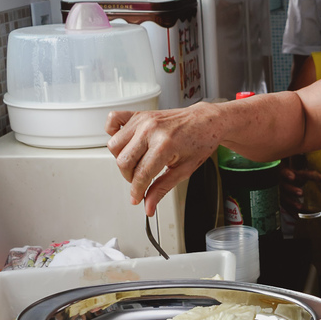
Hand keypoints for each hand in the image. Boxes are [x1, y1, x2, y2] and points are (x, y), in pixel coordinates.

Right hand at [106, 104, 221, 215]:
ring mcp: (143, 120)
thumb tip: (148, 206)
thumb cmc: (200, 142)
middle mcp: (150, 130)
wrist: (207, 122)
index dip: (137, 190)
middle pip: (123, 161)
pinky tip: (126, 142)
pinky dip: (113, 131)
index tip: (137, 197)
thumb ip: (163, 188)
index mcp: (164, 145)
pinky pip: (113, 119)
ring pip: (114, 144)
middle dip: (130, 177)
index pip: (140, 174)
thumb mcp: (185, 170)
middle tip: (141, 180)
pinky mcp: (140, 114)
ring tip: (137, 162)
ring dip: (122, 158)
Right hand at [279, 164, 320, 213]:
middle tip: (301, 193)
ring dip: (292, 203)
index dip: (288, 174)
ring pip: (284, 199)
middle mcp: (281, 183)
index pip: (286, 172)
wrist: (288, 179)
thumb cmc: (296, 174)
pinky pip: (286, 207)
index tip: (292, 177)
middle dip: (292, 190)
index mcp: (284, 173)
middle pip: (284, 187)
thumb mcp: (302, 173)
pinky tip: (297, 217)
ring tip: (300, 207)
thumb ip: (311, 175)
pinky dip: (292, 212)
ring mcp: (281, 193)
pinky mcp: (283, 201)